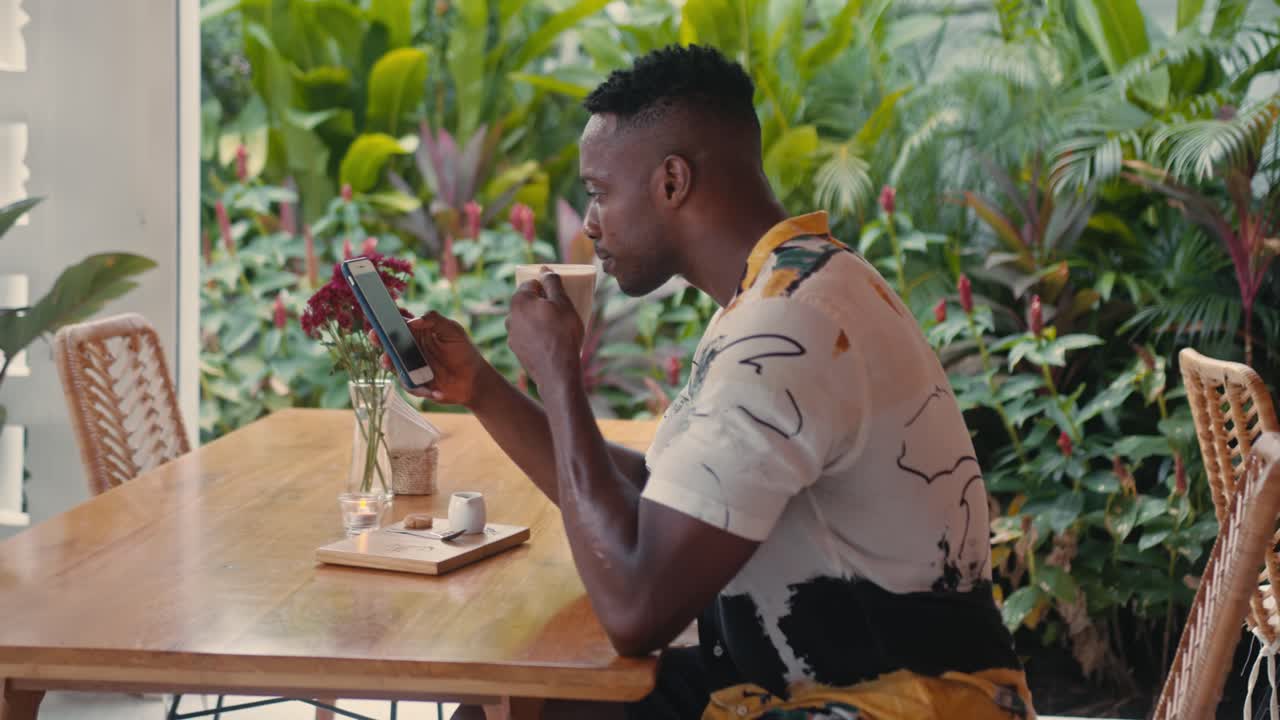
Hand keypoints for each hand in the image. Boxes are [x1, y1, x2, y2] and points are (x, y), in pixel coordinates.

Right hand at [370, 311, 490, 405]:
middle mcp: (410, 348)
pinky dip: (417, 386)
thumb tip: (414, 321)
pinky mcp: (414, 383)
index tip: (379, 313)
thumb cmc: (463, 351)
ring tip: (388, 361)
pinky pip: (407, 384)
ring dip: (387, 361)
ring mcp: (410, 366)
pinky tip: (433, 389)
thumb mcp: (453, 330)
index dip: (386, 317)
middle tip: (375, 334)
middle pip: (388, 341)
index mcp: (417, 332)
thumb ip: (435, 320)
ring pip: (391, 363)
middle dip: (378, 337)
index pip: (398, 322)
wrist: (473, 380)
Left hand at [507, 269, 583, 386]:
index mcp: (519, 300)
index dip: (547, 288)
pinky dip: (537, 336)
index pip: (532, 284)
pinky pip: (528, 336)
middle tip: (561, 314)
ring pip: (527, 320)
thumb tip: (544, 270)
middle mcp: (510, 316)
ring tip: (558, 330)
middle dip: (542, 305)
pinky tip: (551, 343)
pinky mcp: (516, 351)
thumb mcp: (563, 303)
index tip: (559, 298)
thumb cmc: (562, 333)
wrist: (557, 371)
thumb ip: (553, 283)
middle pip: (528, 302)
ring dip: (539, 321)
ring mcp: (511, 335)